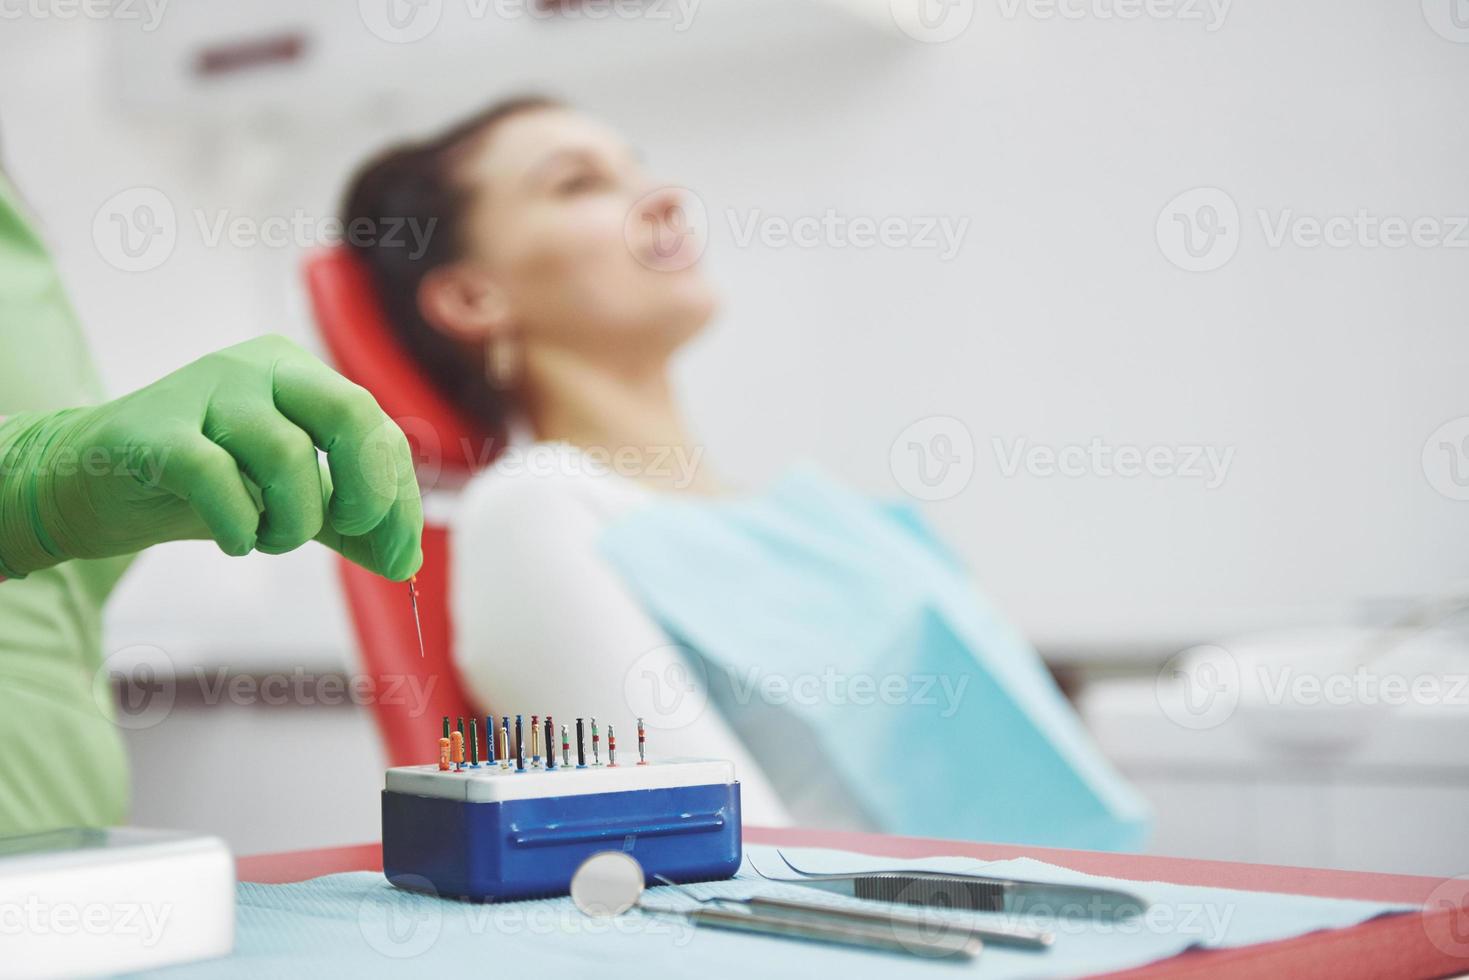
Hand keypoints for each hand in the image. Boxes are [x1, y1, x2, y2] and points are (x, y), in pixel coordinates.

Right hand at [0, 335, 422, 580]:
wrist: (87, 480)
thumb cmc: (201, 482)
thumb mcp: (287, 497)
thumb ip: (347, 524)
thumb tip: (405, 563)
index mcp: (301, 374)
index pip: (379, 429)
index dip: (399, 499)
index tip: (398, 558)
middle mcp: (259, 368)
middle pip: (351, 412)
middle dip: (366, 490)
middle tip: (342, 530)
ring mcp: (204, 391)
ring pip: (287, 453)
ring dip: (291, 521)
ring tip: (267, 538)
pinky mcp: (155, 431)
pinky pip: (217, 476)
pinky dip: (238, 524)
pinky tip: (234, 540)